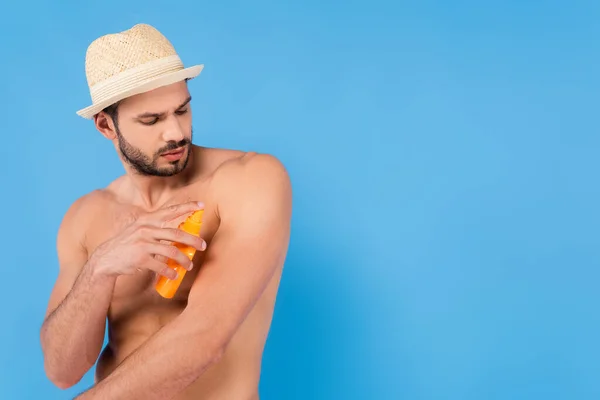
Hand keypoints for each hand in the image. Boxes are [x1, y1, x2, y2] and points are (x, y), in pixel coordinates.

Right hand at [89, 201, 206, 279]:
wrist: (105, 259)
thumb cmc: (128, 244)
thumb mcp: (140, 230)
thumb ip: (156, 228)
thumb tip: (180, 232)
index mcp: (147, 220)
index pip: (171, 211)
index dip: (187, 207)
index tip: (202, 205)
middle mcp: (145, 229)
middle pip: (177, 234)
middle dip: (193, 240)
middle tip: (203, 246)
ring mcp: (142, 244)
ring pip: (172, 252)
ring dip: (184, 260)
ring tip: (189, 266)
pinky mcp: (140, 259)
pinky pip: (161, 266)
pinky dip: (170, 272)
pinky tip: (174, 275)